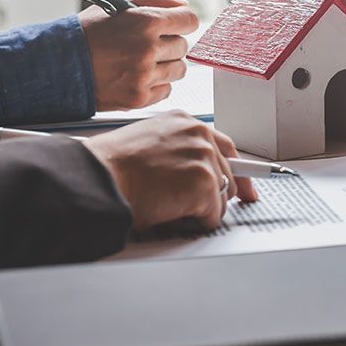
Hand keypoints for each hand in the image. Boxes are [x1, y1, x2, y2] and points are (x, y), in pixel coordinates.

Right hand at [80, 0, 198, 110]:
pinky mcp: (139, 97)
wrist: (59, 65)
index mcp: (145, 22)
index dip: (183, 21)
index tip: (178, 25)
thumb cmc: (87, 34)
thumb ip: (154, 0)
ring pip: (179, 69)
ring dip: (166, 65)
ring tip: (142, 61)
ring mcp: (144, 75)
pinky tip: (136, 76)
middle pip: (183, 46)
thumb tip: (182, 5)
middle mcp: (148, 49)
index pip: (189, 20)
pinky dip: (155, 84)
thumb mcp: (117, 5)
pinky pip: (166, 90)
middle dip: (170, 43)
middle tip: (150, 44)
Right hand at [83, 112, 257, 230]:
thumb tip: (196, 176)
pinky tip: (170, 213)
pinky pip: (212, 216)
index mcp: (184, 122)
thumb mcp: (150, 146)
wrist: (98, 176)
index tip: (247, 188)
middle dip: (212, 196)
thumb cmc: (112, 167)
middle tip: (187, 207)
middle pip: (228, 175)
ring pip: (221, 197)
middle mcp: (198, 133)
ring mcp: (203, 156)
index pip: (224, 147)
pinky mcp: (204, 182)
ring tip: (167, 205)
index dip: (238, 172)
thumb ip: (178, 153)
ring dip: (199, 210)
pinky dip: (194, 223)